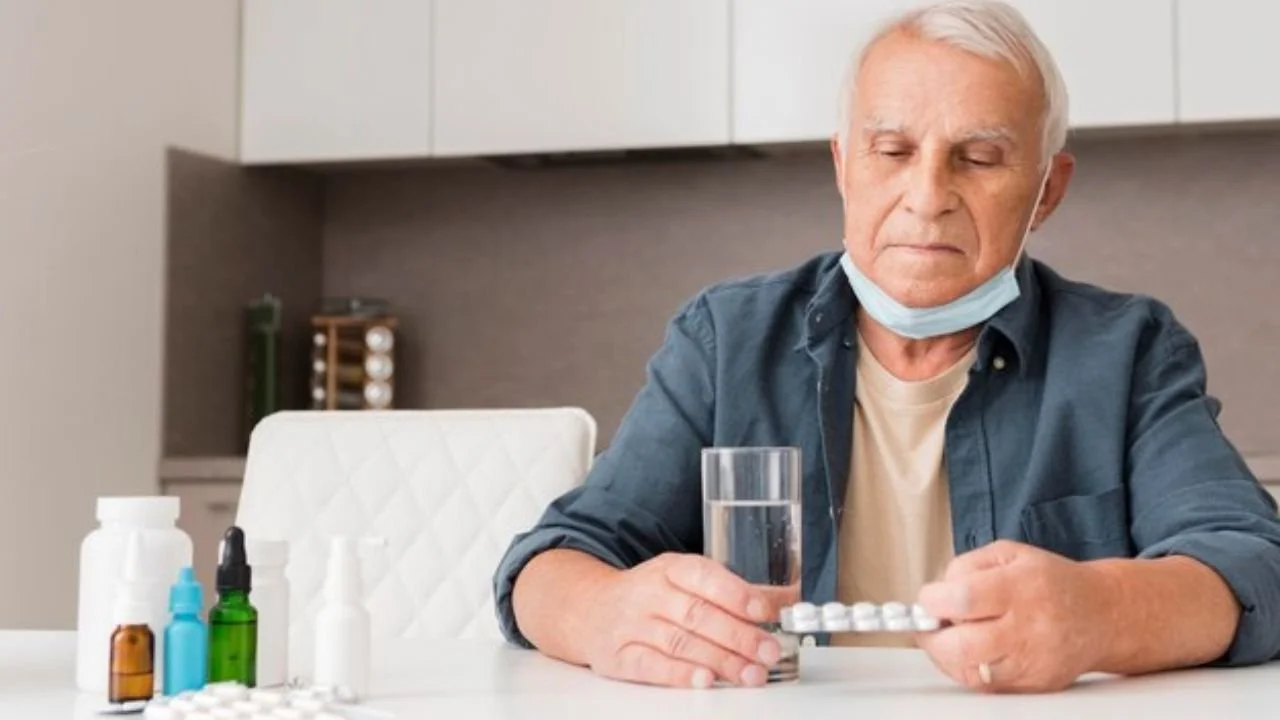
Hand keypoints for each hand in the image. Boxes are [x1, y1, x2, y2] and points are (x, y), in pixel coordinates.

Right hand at [574, 553, 788, 688]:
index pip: (704, 576)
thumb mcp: (686, 581)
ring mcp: (631, 625)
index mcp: (670, 568)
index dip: (737, 594)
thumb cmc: (650, 595)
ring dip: (721, 660)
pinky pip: (651, 665)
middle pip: (698, 614)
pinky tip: (706, 680)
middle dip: (739, 636)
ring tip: (752, 674)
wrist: (588, 609)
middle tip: (769, 651)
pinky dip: (680, 674)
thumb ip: (734, 591)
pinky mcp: (619, 656)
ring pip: (680, 642)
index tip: (766, 611)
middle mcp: (649, 593)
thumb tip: (788, 598)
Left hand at [914, 540, 1117, 692]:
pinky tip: (970, 650)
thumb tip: (936, 593)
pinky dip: (967, 668)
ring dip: (947, 655)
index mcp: (1021, 587)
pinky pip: (986, 684)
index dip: (934, 601)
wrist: (1101, 615)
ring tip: (951, 636)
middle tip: (931, 623)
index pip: (963, 599)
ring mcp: (1033, 661)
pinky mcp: (1035, 684)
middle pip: (963, 645)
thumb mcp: (1009, 553)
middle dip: (932, 636)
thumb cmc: (1051, 582)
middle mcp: (1029, 627)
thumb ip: (966, 566)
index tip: (929, 598)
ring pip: (971, 671)